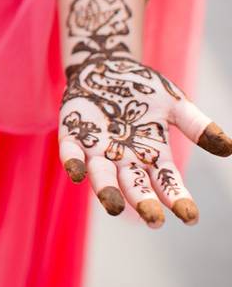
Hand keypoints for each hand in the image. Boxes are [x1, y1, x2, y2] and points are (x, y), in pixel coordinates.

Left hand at [59, 0, 231, 226]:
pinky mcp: (73, 136)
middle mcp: (125, 159)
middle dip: (144, 203)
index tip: (189, 217)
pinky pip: (70, 154)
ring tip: (114, 207)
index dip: (178, 199)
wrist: (105, 66)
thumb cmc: (142, 88)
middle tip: (154, 220)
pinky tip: (76, 173)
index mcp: (153, 155)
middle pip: (135, 186)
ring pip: (102, 177)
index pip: (168, 183)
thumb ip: (196, 125)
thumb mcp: (174, 104)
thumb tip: (228, 148)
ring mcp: (97, 150)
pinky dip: (73, 164)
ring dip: (107, 192)